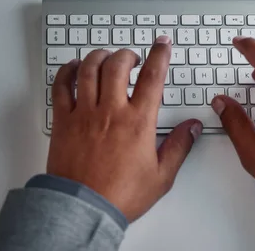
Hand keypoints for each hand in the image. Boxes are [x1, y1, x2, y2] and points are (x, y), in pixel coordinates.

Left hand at [47, 36, 202, 221]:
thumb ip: (180, 146)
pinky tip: (74, 67)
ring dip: (100, 57)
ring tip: (108, 57)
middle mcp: (111, 111)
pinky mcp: (63, 122)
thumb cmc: (120, 195)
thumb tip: (193, 127)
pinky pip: (61, 87)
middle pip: (118, 65)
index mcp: (138, 122)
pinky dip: (67, 71)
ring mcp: (84, 114)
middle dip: (128, 54)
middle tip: (134, 56)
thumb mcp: (161, 175)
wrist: (83, 209)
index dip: (160, 55)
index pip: (153, 77)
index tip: (162, 44)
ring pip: (90, 69)